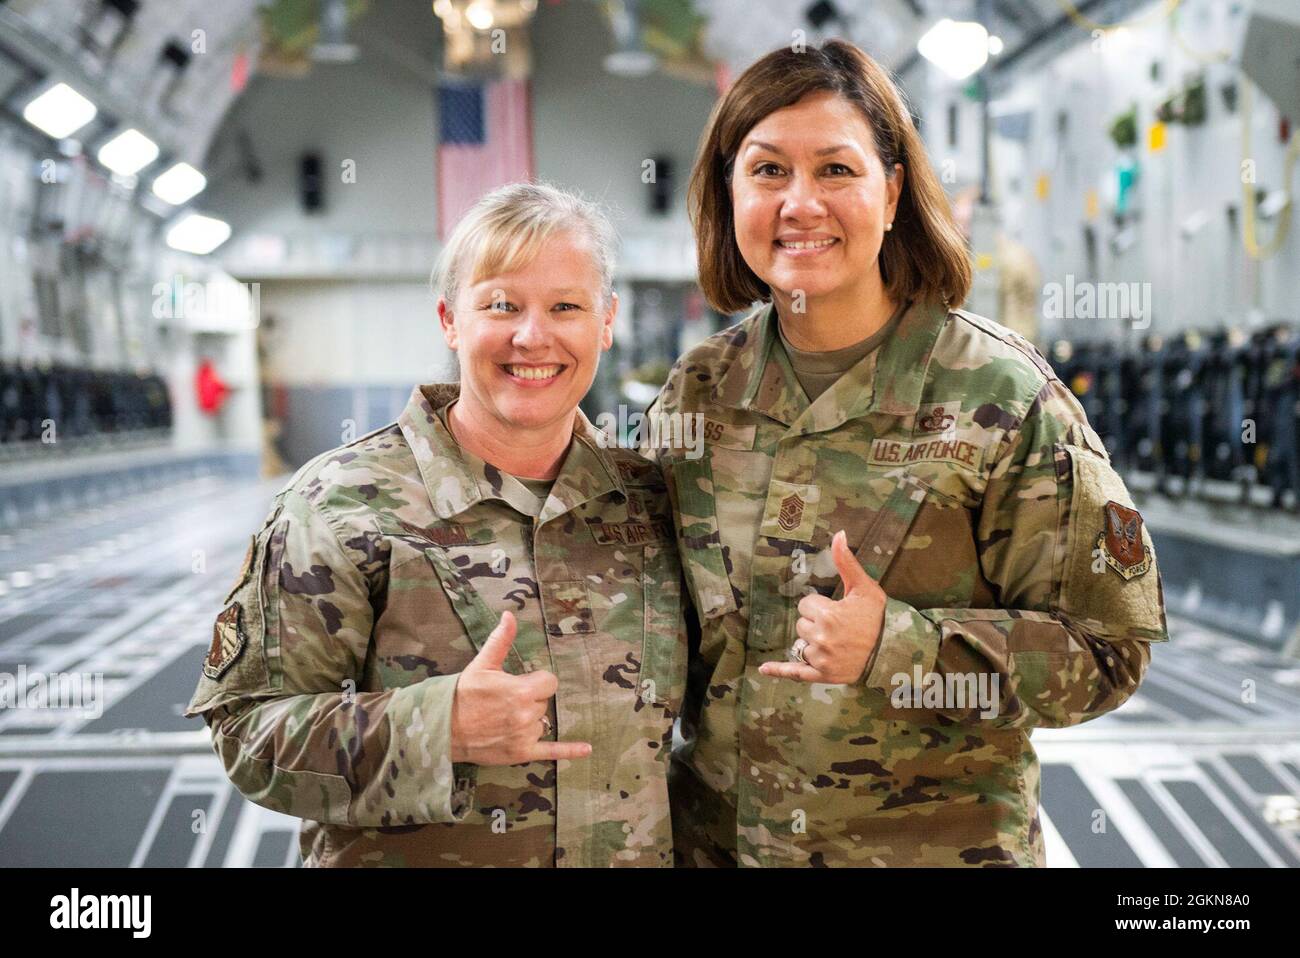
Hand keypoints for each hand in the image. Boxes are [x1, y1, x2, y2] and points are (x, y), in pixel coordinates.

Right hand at [449, 611, 591, 764]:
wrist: (443, 728)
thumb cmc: (462, 694)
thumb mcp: (482, 664)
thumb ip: (501, 640)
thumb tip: (510, 615)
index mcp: (520, 691)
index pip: (549, 682)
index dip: (537, 681)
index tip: (521, 682)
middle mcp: (526, 715)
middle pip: (544, 702)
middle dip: (530, 700)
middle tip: (504, 702)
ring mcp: (525, 736)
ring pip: (542, 723)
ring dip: (530, 721)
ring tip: (504, 720)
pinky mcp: (521, 753)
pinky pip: (551, 751)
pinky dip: (570, 750)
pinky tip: (587, 749)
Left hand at [758, 530, 886, 684]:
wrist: (891, 650)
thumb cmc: (877, 617)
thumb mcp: (864, 587)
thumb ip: (846, 562)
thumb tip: (838, 534)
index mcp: (828, 615)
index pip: (805, 605)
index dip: (819, 606)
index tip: (837, 611)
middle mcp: (821, 638)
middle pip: (801, 624)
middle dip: (815, 624)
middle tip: (838, 628)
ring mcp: (820, 659)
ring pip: (800, 644)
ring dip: (811, 642)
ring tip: (835, 643)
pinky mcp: (821, 675)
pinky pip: (795, 672)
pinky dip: (780, 671)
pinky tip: (764, 669)